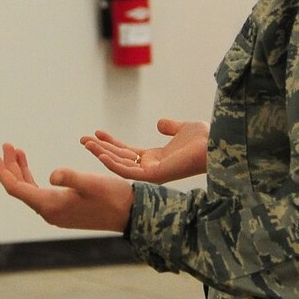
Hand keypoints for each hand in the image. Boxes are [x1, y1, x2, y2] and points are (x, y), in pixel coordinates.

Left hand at [0, 143, 133, 232]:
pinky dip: (33, 178)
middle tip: (6, 145)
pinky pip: (39, 193)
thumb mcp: (91, 183)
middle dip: (10, 167)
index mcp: (50, 206)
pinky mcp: (63, 210)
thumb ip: (70, 178)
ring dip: (21, 170)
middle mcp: (48, 212)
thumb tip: (51, 175)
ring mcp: (55, 212)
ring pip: (29, 190)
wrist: (131, 215)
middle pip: (20, 188)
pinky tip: (34, 167)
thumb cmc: (113, 197)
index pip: (16, 188)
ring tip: (16, 150)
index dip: (2, 171)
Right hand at [81, 118, 208, 182]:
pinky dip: (113, 164)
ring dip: (101, 154)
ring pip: (120, 165)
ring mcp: (152, 173)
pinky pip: (128, 171)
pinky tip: (101, 154)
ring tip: (86, 143)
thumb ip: (170, 127)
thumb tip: (160, 124)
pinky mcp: (154, 175)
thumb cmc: (205, 139)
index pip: (127, 153)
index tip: (96, 133)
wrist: (215, 143)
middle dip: (100, 149)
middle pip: (119, 159)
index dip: (111, 143)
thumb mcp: (183, 129)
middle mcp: (151, 167)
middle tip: (83, 139)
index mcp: (156, 159)